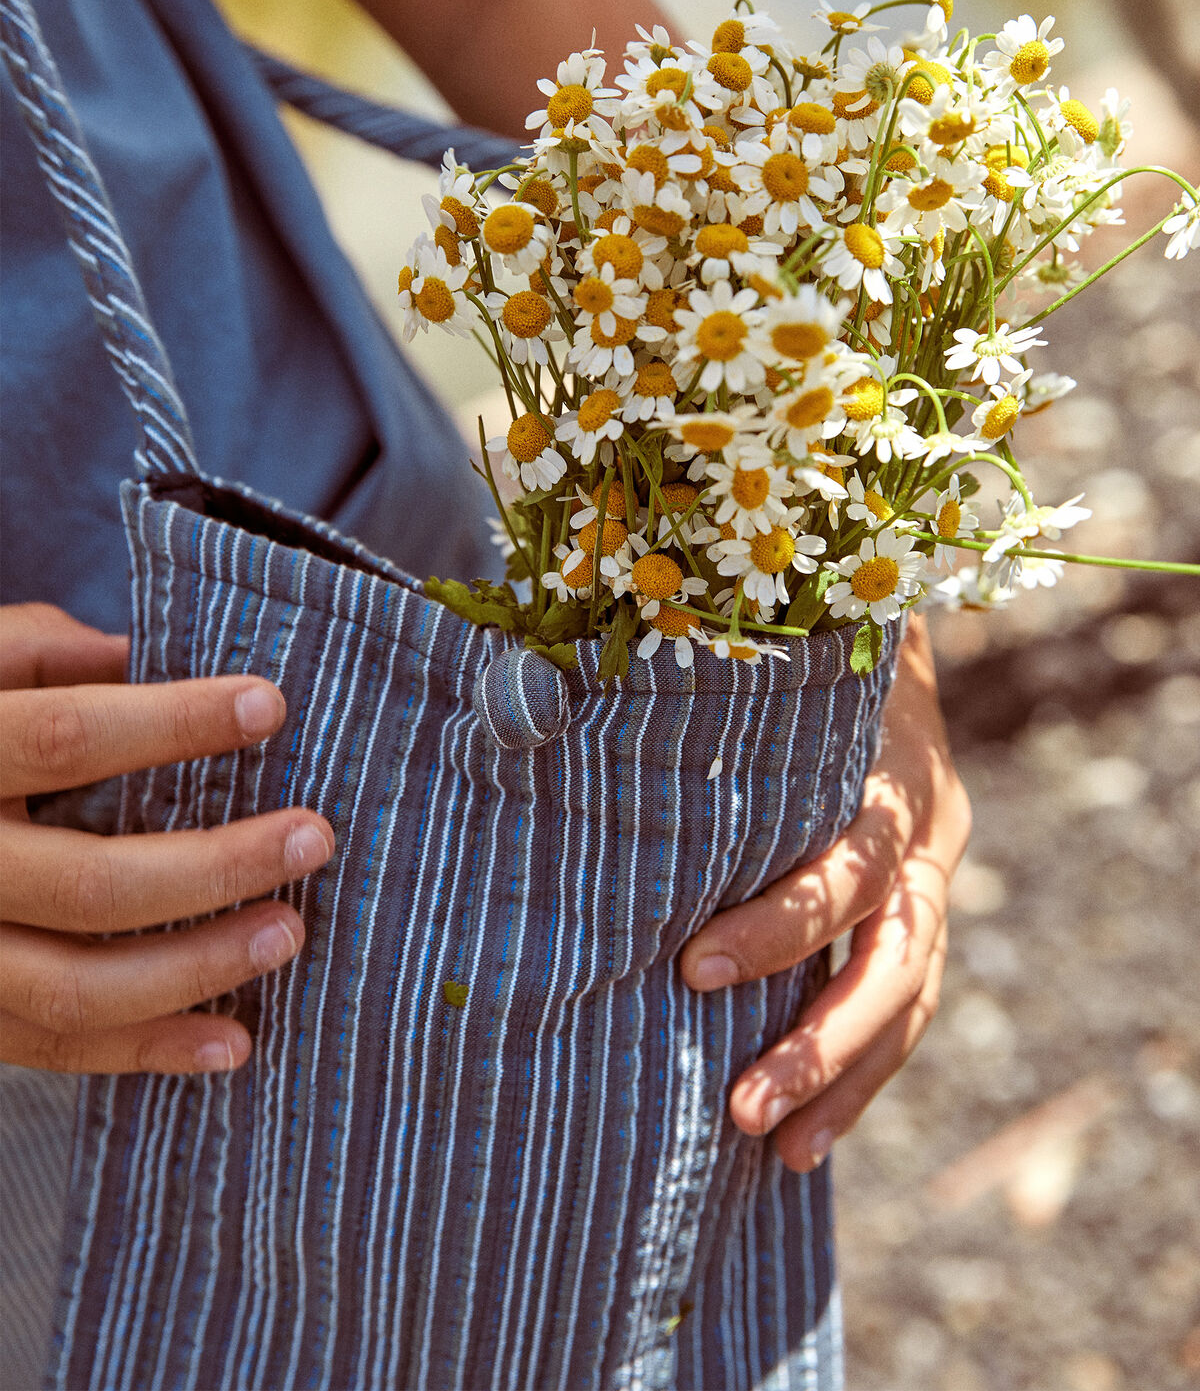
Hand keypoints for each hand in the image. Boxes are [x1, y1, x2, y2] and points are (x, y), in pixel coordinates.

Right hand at [0, 603, 333, 1075]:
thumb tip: (169, 657)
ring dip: (199, 968)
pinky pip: (54, 1048)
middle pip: (89, 883)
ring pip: (77, 987)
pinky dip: (148, 1051)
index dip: (171, 722)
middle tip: (312, 837)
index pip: (67, 737)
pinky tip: (234, 1042)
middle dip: (217, 865)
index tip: (270, 705)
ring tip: (290, 932)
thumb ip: (55, 655)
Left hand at [680, 615, 969, 1170]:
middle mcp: (925, 829)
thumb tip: (524, 710)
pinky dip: (854, 1075)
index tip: (692, 969)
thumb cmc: (780, 660)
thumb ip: (681, 704)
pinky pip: (904, 1010)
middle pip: (898, 949)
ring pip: (912, 996)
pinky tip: (800, 1138)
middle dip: (823, 1037)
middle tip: (742, 1106)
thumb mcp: (755, 667)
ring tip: (779, 1148)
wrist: (881, 648)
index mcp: (886, 766)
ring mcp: (934, 877)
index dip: (782, 924)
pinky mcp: (919, 915)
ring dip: (845, 1076)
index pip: (850, 860)